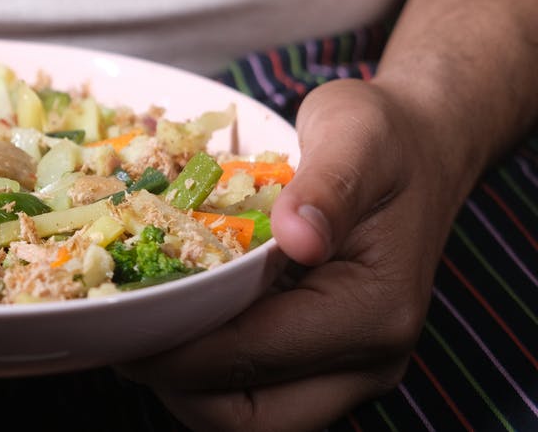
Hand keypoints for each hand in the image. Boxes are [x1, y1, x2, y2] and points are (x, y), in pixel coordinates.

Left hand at [116, 77, 474, 430]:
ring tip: (136, 326)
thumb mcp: (357, 136)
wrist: (420, 149)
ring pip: (249, 416)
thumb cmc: (384, 139)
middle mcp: (366, 360)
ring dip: (185, 383)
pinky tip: (168, 319)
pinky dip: (204, 369)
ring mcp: (346, 369)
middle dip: (176, 385)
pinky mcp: (322, 362)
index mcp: (373, 312)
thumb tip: (296, 236)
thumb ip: (328, 186)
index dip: (178, 348)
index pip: (254, 356)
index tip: (120, 319)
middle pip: (251, 418)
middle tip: (119, 331)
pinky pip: (253, 390)